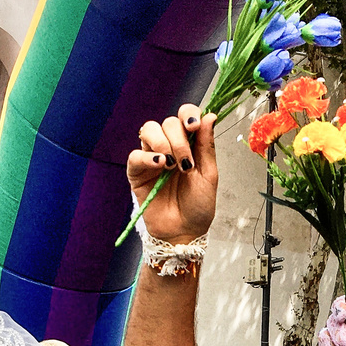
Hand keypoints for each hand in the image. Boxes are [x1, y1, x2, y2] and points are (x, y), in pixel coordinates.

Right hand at [127, 105, 218, 243]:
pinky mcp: (137, 171)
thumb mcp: (209, 175)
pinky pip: (136, 154)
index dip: (188, 114)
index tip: (194, 126)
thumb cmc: (198, 206)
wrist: (185, 231)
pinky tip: (159, 165)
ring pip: (149, 130)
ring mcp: (151, 157)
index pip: (184, 115)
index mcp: (189, 144)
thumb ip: (207, 145)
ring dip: (163, 143)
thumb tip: (210, 116)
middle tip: (186, 163)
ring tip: (172, 165)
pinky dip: (147, 156)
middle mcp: (169, 146)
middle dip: (179, 140)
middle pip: (168, 122)